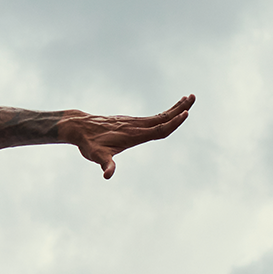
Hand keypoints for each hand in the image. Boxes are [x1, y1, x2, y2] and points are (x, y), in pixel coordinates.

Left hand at [62, 94, 194, 178]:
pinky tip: (168, 112)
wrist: (79, 127)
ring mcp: (133, 123)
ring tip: (187, 99)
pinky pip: (151, 118)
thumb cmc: (88, 143)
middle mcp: (135, 126)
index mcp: (133, 134)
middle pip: (162, 117)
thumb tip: (107, 175)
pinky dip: (163, 113)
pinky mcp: (130, 122)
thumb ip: (105, 164)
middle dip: (179, 109)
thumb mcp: (96, 156)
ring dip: (174, 109)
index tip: (185, 114)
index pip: (158, 129)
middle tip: (193, 98)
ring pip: (158, 116)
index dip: (173, 123)